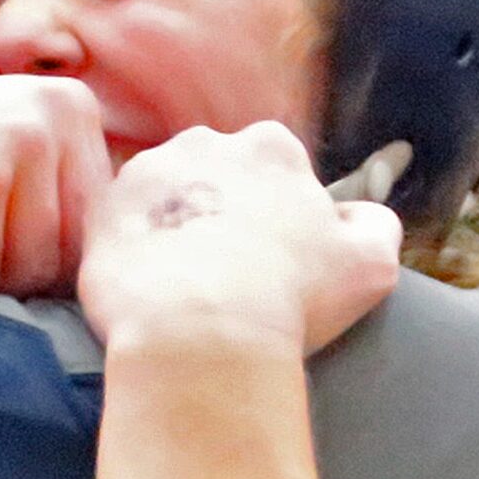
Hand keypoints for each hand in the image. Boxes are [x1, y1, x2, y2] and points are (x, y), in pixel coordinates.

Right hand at [0, 69, 108, 295]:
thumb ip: (58, 190)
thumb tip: (118, 271)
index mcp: (75, 105)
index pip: (103, 223)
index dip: (57, 262)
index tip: (4, 262)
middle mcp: (58, 113)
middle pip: (74, 248)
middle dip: (22, 277)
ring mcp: (20, 143)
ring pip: (35, 266)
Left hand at [78, 123, 401, 355]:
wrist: (200, 334)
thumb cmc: (291, 301)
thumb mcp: (371, 266)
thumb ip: (375, 225)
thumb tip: (357, 215)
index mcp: (272, 150)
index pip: (274, 171)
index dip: (274, 216)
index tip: (269, 258)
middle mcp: (207, 144)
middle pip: (215, 175)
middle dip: (218, 211)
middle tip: (223, 272)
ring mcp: (149, 172)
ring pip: (164, 195)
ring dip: (171, 227)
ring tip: (180, 284)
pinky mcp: (104, 209)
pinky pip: (118, 225)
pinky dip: (130, 250)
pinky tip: (146, 289)